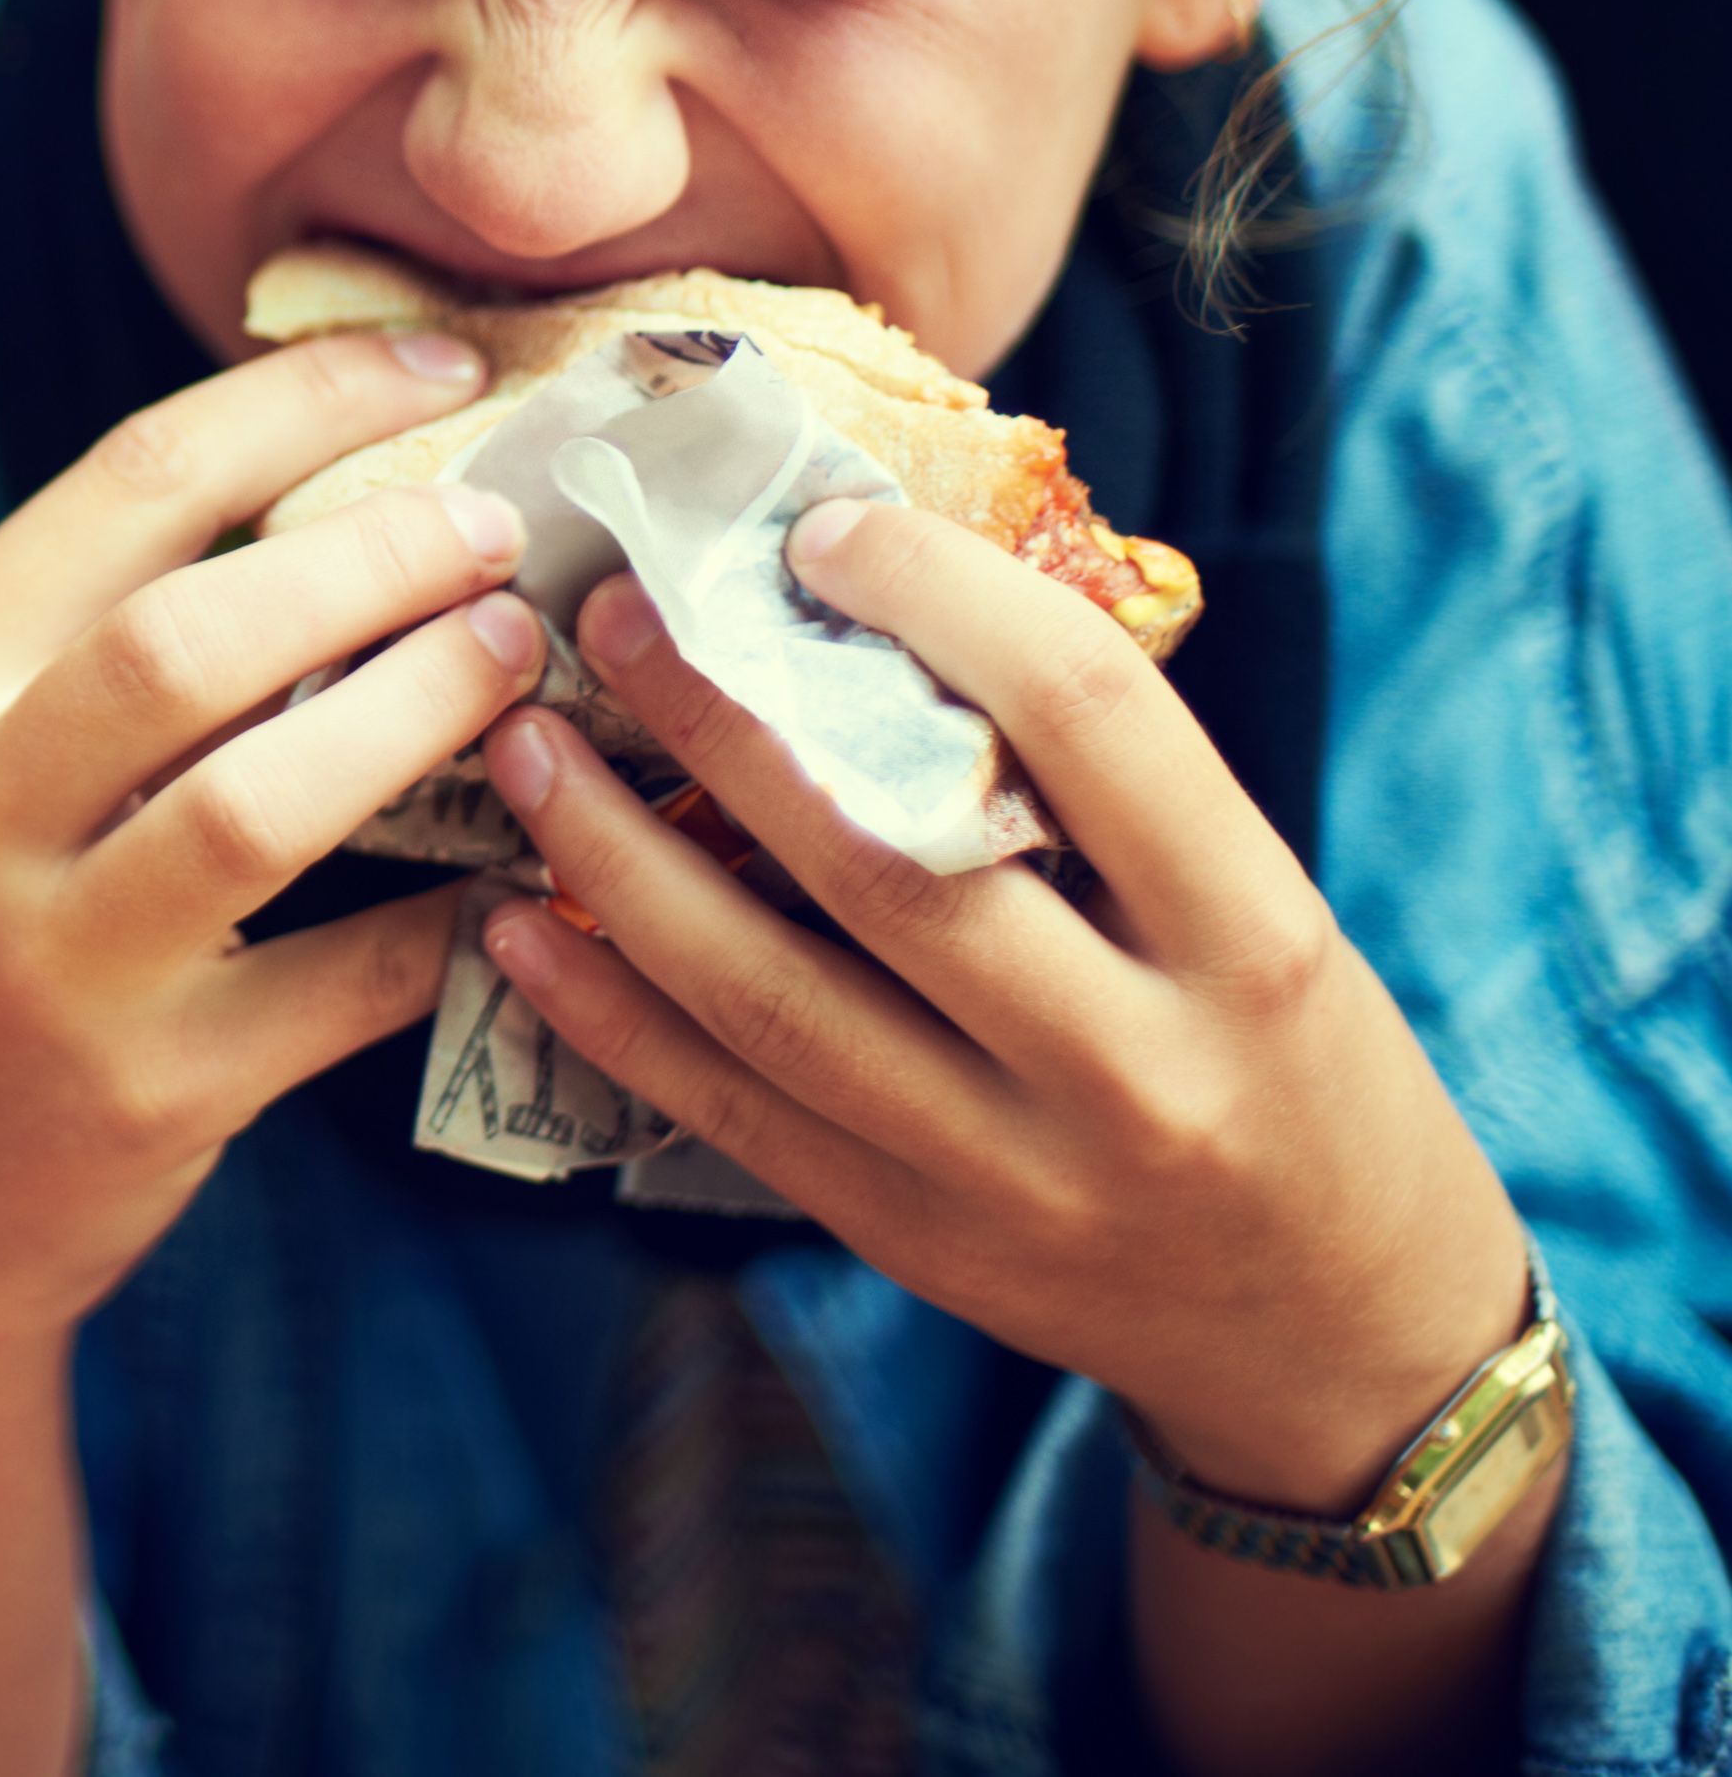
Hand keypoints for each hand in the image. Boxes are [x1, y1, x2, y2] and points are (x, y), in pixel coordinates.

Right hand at [0, 332, 541, 1776]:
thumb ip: (102, 627)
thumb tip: (348, 463)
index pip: (122, 485)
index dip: (298, 402)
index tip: (438, 363)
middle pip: (189, 633)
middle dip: (374, 555)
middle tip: (500, 524)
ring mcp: (50, 958)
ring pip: (256, 801)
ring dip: (415, 710)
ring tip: (519, 655)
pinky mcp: (146, 1088)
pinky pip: (339, 986)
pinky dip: (447, 920)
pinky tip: (526, 869)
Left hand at [482, 500, 1531, 1512]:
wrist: (1342, 1330)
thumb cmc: (1289, 1063)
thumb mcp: (1258, 911)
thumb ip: (1102, 790)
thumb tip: (878, 604)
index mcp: (1249, 941)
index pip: (1087, 720)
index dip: (939, 597)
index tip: (819, 530)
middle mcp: (1134, 1067)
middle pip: (889, 859)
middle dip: (722, 720)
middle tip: (611, 615)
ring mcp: (1015, 1173)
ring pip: (774, 996)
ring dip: (620, 862)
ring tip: (522, 751)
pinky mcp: (914, 1241)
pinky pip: (731, 1111)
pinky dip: (609, 1014)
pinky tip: (517, 926)